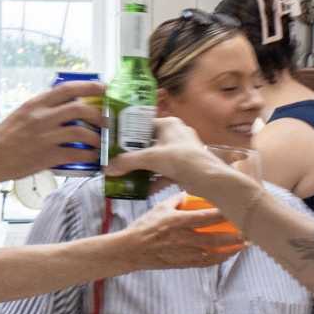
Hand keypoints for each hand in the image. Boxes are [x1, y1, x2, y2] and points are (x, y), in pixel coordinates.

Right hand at [0, 80, 106, 181]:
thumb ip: (42, 112)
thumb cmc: (3, 139)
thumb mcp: (21, 116)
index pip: (67, 88)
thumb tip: (64, 110)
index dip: (89, 86)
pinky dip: (89, 157)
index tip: (104, 87)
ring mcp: (45, 136)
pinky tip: (93, 159)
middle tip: (106, 121)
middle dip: (98, 115)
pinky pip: (76, 154)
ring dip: (96, 138)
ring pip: (81, 131)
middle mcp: (41, 117)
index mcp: (35, 104)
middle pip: (79, 109)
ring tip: (101, 143)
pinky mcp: (46, 156)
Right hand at [104, 116, 227, 191]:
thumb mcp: (149, 158)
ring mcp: (182, 150)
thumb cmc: (179, 159)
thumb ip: (127, 162)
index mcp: (169, 124)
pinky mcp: (186, 165)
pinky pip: (166, 171)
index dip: (130, 135)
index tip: (117, 144)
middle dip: (137, 156)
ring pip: (158, 159)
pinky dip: (157, 180)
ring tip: (131, 177)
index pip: (144, 125)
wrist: (206, 177)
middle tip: (122, 162)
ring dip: (146, 169)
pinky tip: (146, 189)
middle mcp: (176, 134)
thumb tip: (107, 169)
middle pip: (150, 144)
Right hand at [117, 200, 243, 268]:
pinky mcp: (181, 264)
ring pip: (211, 254)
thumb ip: (177, 201)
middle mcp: (181, 239)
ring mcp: (182, 253)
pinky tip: (226, 255)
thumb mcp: (159, 209)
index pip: (204, 218)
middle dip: (233, 237)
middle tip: (248, 232)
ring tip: (243, 245)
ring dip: (229, 250)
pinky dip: (217, 260)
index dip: (222, 215)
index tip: (235, 210)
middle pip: (213, 239)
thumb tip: (191, 193)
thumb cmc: (144, 227)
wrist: (130, 250)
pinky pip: (203, 263)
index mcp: (176, 222)